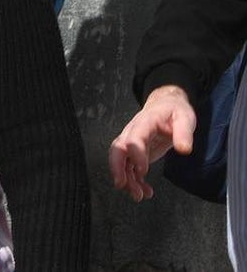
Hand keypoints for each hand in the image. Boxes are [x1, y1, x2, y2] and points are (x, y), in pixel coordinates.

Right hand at [108, 85, 196, 201]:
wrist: (166, 106)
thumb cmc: (174, 111)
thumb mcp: (184, 118)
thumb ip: (184, 133)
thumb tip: (184, 149)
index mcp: (145, 122)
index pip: (134, 137)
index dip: (135, 154)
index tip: (142, 170)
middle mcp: (133, 132)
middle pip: (117, 149)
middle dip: (117, 168)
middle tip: (122, 184)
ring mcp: (133, 143)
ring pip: (121, 161)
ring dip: (127, 179)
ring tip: (139, 195)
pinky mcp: (136, 152)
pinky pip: (130, 167)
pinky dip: (135, 181)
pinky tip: (146, 191)